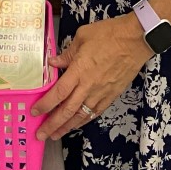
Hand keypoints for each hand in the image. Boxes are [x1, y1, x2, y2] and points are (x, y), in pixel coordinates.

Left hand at [31, 12, 148, 140]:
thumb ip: (67, 53)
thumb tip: (53, 62)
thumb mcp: (83, 36)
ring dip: (67, 127)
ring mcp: (101, 92)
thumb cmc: (109, 34)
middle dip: (52, 124)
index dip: (45, 105)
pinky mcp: (112, 94)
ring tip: (56, 135)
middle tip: (41, 134)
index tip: (35, 112)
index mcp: (79, 70)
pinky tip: (77, 124)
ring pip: (81, 115)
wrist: (135, 40)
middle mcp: (88, 85)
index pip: (59, 93)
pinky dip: (85, 120)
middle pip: (67, 110)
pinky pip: (95, 112)